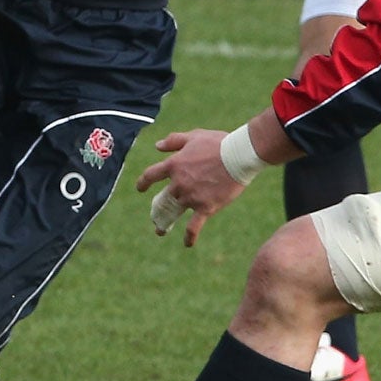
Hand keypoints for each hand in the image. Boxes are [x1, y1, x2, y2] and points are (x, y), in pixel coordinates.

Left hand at [136, 128, 244, 247]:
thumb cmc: (219, 143)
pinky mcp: (206, 207)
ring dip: (165, 224)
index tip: (141, 189)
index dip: (143, 182)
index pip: (151, 176)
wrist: (239, 155)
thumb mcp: (194, 136)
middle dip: (156, 209)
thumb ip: (174, 140)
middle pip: (162, 200)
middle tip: (155, 217)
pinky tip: (187, 244)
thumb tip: (157, 146)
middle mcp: (179, 183)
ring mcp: (191, 197)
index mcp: (174, 165)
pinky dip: (189, 236)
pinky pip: (194, 226)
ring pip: (174, 213)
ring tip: (160, 231)